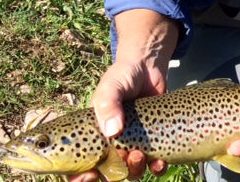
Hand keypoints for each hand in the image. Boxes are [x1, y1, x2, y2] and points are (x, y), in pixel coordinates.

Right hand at [67, 9, 179, 181]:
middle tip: (121, 162)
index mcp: (92, 136)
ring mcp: (133, 144)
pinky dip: (157, 168)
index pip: (79, 167)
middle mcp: (111, 145)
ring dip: (135, 170)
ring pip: (131, 172)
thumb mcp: (110, 87)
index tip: (89, 175)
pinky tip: (160, 161)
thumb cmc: (122, 76)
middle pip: (107, 174)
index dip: (80, 178)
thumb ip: (107, 105)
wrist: (149, 67)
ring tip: (139, 155)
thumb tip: (112, 132)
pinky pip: (154, 165)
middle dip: (112, 176)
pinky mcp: (153, 142)